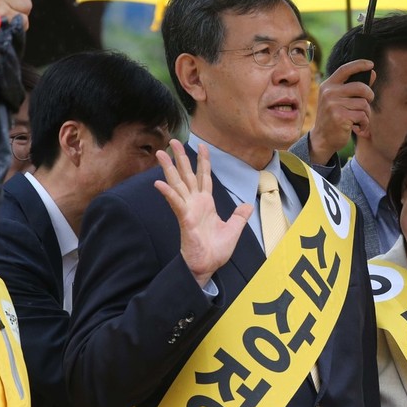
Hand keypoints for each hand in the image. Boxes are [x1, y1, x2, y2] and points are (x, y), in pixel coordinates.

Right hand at [153, 140, 251, 287]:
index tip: (201, 146)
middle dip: (181, 158)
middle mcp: (195, 203)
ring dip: (169, 169)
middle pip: (187, 175)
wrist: (208, 265)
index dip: (203, 162)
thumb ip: (239, 216)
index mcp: (206, 203)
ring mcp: (188, 210)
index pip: (204, 177)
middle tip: (173, 141)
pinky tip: (159, 183)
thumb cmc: (216, 250)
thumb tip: (247, 205)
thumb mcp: (234, 229)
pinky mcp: (184, 219)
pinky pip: (176, 203)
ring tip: (161, 154)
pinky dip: (168, 193)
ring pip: (178, 184)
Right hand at [306, 59, 374, 164]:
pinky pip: (363, 116)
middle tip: (368, 102)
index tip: (370, 64)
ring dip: (366, 114)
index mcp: (328, 85)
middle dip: (369, 96)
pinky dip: (364, 123)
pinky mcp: (340, 117)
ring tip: (359, 119)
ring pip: (364, 103)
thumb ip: (354, 87)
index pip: (345, 69)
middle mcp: (329, 93)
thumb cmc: (334, 118)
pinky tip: (357, 127)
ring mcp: (334, 105)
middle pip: (361, 87)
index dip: (359, 65)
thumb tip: (372, 73)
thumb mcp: (339, 100)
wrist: (322, 139)